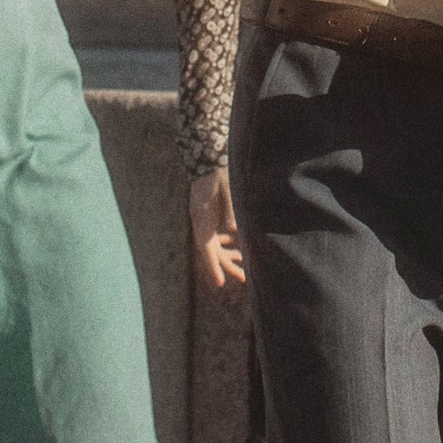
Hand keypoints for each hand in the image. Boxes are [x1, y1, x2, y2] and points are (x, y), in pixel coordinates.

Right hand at [188, 167, 244, 288]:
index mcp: (202, 219)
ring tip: (242, 271)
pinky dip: (226, 246)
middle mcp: (200, 222)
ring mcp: (204, 220)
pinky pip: (215, 237)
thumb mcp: (226, 189)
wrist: (207, 159)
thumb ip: (229, 209)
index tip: (220, 283)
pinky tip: (236, 250)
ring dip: (227, 258)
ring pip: (213, 246)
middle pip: (210, 251)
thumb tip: (235, 229)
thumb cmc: (218, 174)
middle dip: (224, 266)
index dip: (213, 266)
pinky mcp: (209, 216)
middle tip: (242, 279)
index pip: (206, 248)